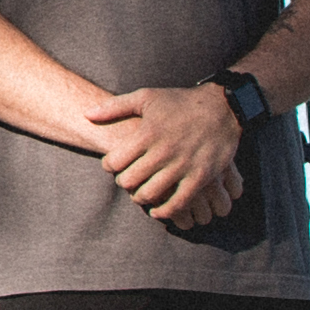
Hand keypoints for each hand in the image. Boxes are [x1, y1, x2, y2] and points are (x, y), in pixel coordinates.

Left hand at [85, 84, 247, 230]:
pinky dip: (164, 212)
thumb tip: (87, 114)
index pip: (113, 162)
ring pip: (149, 194)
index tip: (113, 165)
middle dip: (123, 183)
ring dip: (140, 198)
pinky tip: (157, 211)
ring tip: (140, 193)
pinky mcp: (200, 177)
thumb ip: (114, 107)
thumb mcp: (146, 97)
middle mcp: (162, 152)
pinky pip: (177, 204)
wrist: (222, 108)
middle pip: (129, 181)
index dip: (109, 166)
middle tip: (126, 180)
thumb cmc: (180, 102)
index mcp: (146, 134)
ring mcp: (182, 166)